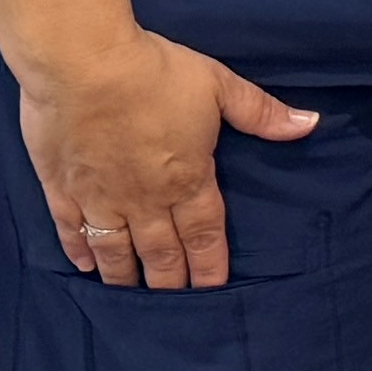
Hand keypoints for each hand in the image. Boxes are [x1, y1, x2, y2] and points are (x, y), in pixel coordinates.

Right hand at [16, 32, 316, 288]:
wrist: (83, 64)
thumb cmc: (154, 73)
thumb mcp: (218, 86)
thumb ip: (260, 112)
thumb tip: (308, 124)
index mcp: (187, 180)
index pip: (204, 236)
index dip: (210, 266)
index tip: (213, 289)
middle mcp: (145, 200)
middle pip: (161, 254)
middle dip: (171, 283)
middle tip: (176, 306)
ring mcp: (101, 198)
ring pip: (116, 251)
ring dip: (126, 277)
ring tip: (132, 296)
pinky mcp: (63, 188)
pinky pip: (72, 230)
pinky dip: (79, 251)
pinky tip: (85, 266)